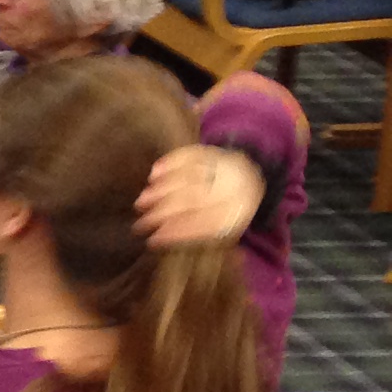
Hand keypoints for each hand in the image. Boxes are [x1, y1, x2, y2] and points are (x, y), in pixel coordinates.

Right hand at [139, 143, 262, 249]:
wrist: (251, 179)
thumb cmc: (229, 210)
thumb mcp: (223, 227)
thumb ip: (198, 233)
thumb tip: (160, 238)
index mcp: (237, 212)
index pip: (203, 224)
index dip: (176, 232)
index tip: (153, 240)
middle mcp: (233, 188)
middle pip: (193, 199)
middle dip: (163, 212)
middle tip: (141, 222)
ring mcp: (223, 168)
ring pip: (189, 177)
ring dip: (161, 190)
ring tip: (142, 201)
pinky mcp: (214, 152)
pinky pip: (191, 154)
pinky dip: (170, 162)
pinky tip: (153, 174)